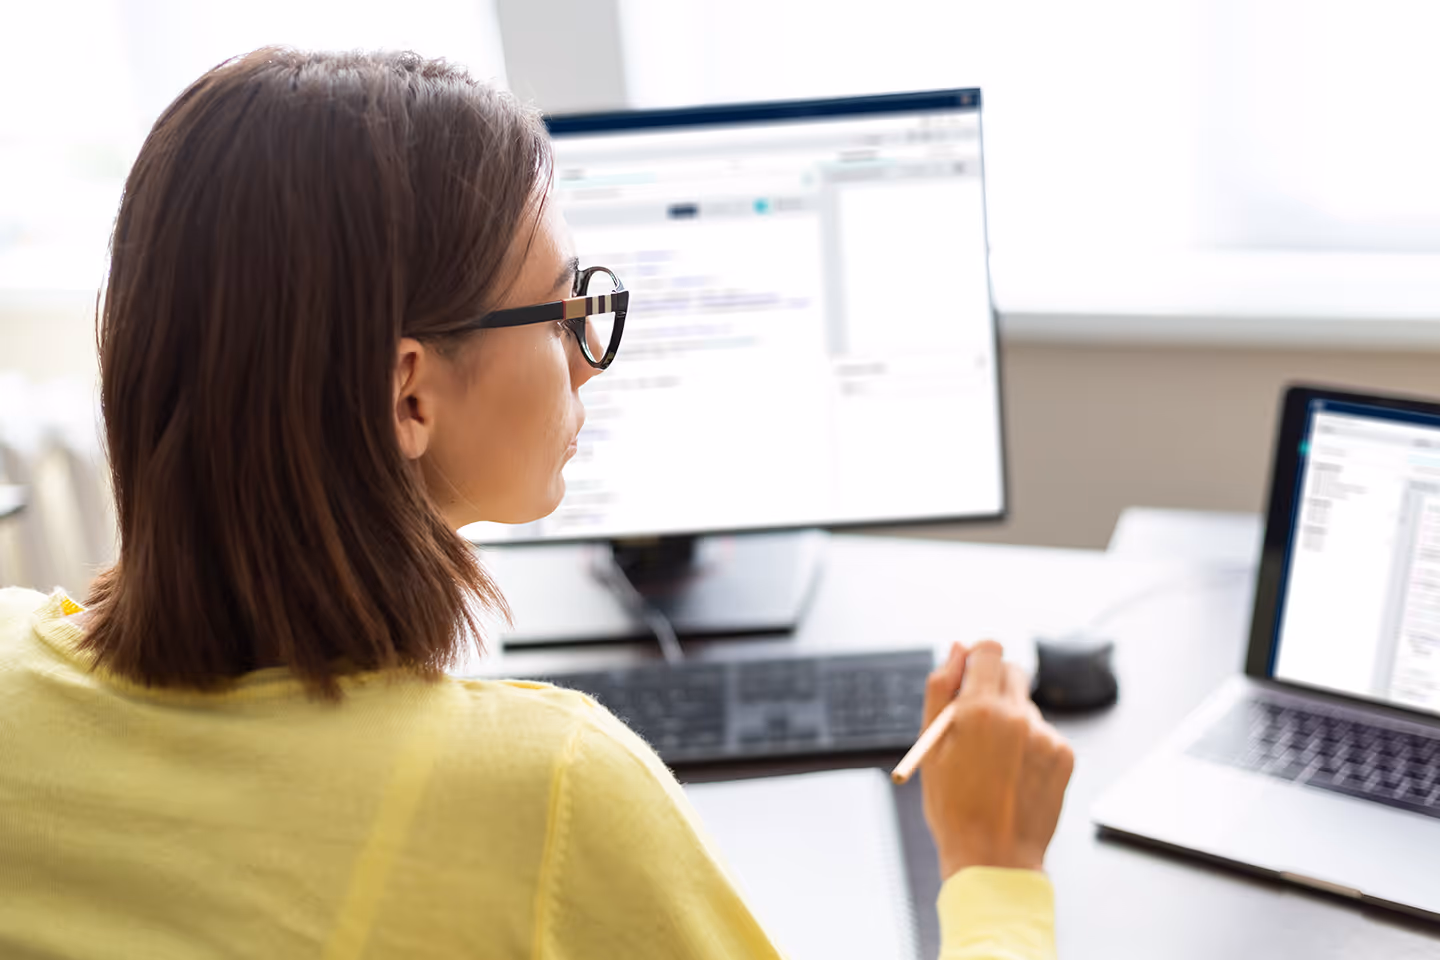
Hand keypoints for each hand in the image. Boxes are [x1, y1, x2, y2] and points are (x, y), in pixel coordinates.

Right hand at [919, 640, 1074, 877]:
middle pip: (1012, 671)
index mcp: (979, 710)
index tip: (970, 674)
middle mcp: (1017, 716)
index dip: (977, 658)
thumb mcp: (930, 745)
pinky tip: (1014, 774)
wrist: (992, 858)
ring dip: (1011, 719)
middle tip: (978, 720)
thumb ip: (940, 689)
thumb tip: (957, 649)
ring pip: (1026, 705)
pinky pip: (1043, 733)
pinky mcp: (1064, 755)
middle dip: (993, 685)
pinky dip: (1029, 745)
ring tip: (993, 761)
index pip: (989, 649)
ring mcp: (1045, 736)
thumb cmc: (953, 806)